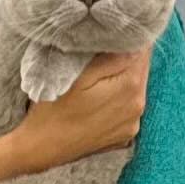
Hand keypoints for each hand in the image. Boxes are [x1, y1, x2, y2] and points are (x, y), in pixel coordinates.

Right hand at [11, 51, 149, 172]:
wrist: (41, 148)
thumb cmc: (54, 108)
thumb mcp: (78, 75)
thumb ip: (110, 58)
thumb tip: (132, 42)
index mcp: (130, 87)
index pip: (143, 52)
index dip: (130, 40)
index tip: (114, 35)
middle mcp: (139, 107)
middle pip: (141, 70)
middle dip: (127, 59)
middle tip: (103, 53)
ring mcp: (133, 124)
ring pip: (136, 89)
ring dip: (123, 79)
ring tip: (99, 77)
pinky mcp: (125, 135)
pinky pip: (129, 108)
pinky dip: (120, 99)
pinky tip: (99, 99)